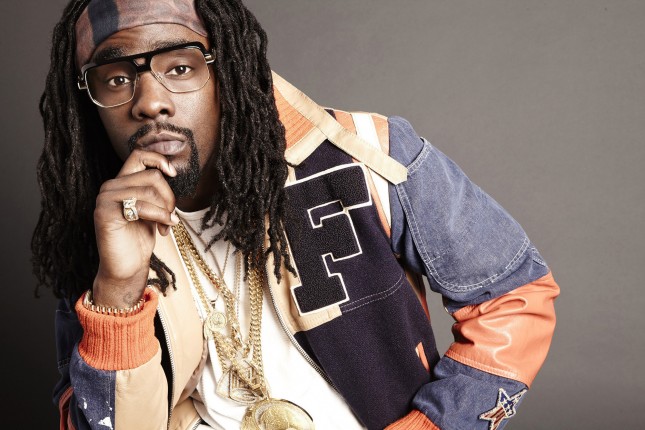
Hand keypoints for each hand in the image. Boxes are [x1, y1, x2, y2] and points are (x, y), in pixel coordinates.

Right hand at [92, 150, 178, 307]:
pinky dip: (160, 217)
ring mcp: (105, 199)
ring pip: (150, 190)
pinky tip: (164, 229)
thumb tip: (170, 172)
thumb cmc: (138, 238)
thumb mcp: (151, 209)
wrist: (125, 267)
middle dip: (169, 197)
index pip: (138, 155)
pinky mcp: (106, 213)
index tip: (173, 175)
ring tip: (167, 225)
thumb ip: (154, 190)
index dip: (159, 160)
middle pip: (152, 175)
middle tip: (172, 216)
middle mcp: (110, 186)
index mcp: (121, 182)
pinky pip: (142, 205)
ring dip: (166, 209)